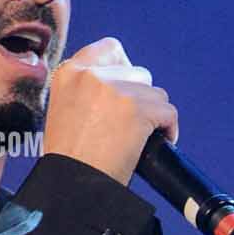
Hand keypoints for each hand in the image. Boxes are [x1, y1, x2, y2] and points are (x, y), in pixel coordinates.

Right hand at [40, 37, 179, 185]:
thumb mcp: (64, 110)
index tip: (130, 88)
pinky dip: (169, 129)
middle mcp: (91, 75)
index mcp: (70, 73)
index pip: (110, 49)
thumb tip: (122, 83)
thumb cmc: (69, 158)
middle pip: (138, 73)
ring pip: (156, 94)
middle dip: (141, 98)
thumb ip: (86, 90)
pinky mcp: (137, 109)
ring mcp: (115, 90)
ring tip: (143, 138)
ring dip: (155, 115)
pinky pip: (168, 112)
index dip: (126, 68)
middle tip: (134, 124)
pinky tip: (159, 142)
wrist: (73, 185)